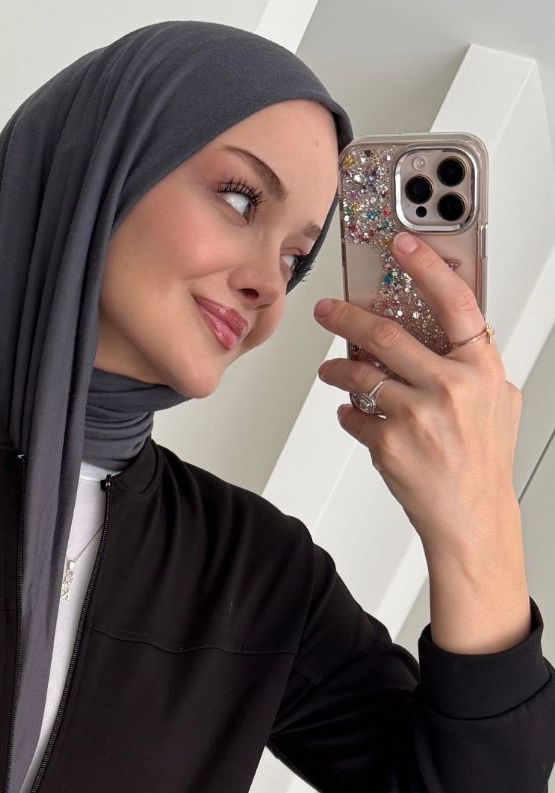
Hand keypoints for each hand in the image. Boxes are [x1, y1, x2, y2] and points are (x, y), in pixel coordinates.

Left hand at [312, 231, 521, 558]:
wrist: (470, 515)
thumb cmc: (483, 460)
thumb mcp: (498, 401)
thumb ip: (474, 366)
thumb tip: (446, 336)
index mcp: (480, 368)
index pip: (453, 301)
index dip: (426, 266)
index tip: (402, 243)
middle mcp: (449, 386)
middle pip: (386, 334)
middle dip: (347, 317)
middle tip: (327, 310)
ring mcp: (417, 415)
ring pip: (360, 375)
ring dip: (338, 370)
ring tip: (331, 371)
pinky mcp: (388, 443)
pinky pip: (355, 416)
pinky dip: (349, 413)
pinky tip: (353, 413)